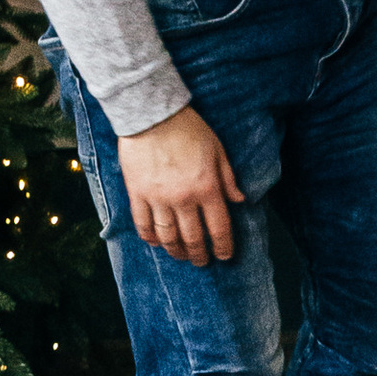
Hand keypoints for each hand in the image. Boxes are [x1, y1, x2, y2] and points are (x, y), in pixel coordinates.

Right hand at [120, 106, 241, 264]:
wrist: (152, 114)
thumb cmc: (188, 129)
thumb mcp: (217, 150)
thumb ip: (228, 178)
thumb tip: (240, 201)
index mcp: (207, 188)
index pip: (219, 228)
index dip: (223, 247)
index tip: (224, 256)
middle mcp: (184, 198)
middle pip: (193, 238)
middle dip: (199, 254)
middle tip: (201, 261)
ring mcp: (158, 198)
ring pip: (167, 236)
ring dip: (175, 250)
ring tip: (180, 254)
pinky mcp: (137, 193)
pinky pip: (143, 224)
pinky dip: (150, 237)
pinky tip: (156, 242)